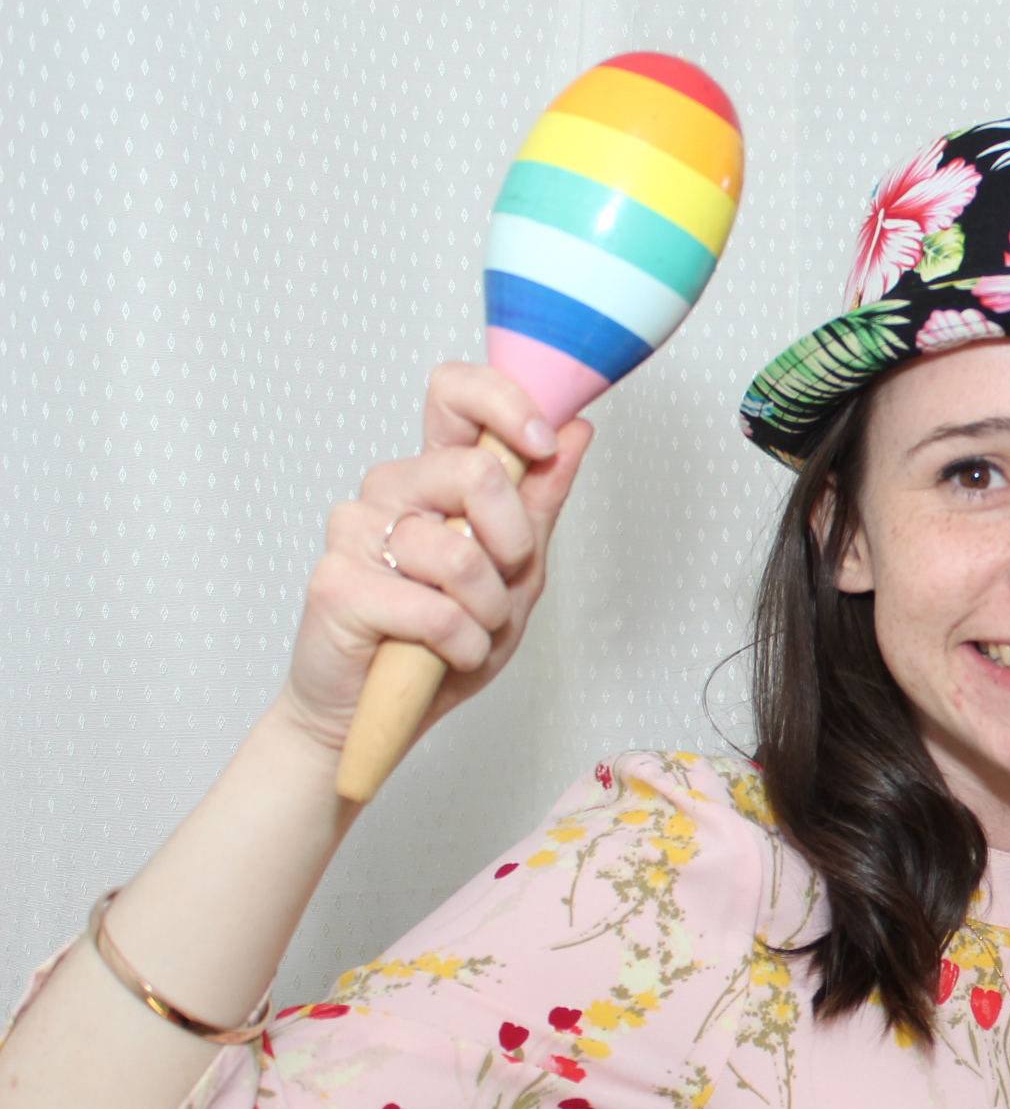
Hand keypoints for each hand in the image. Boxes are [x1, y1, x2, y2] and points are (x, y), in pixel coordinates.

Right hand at [277, 363, 593, 755]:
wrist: (380, 713)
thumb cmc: (444, 641)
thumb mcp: (518, 573)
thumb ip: (541, 501)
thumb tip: (575, 432)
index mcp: (435, 477)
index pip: (456, 395)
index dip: (505, 404)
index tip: (541, 442)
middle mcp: (392, 491)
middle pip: (477, 473)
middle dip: (513, 546)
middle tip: (498, 588)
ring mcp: (356, 531)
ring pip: (461, 553)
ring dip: (488, 612)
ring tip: (464, 630)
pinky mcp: (336, 582)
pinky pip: (435, 609)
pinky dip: (461, 645)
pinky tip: (442, 653)